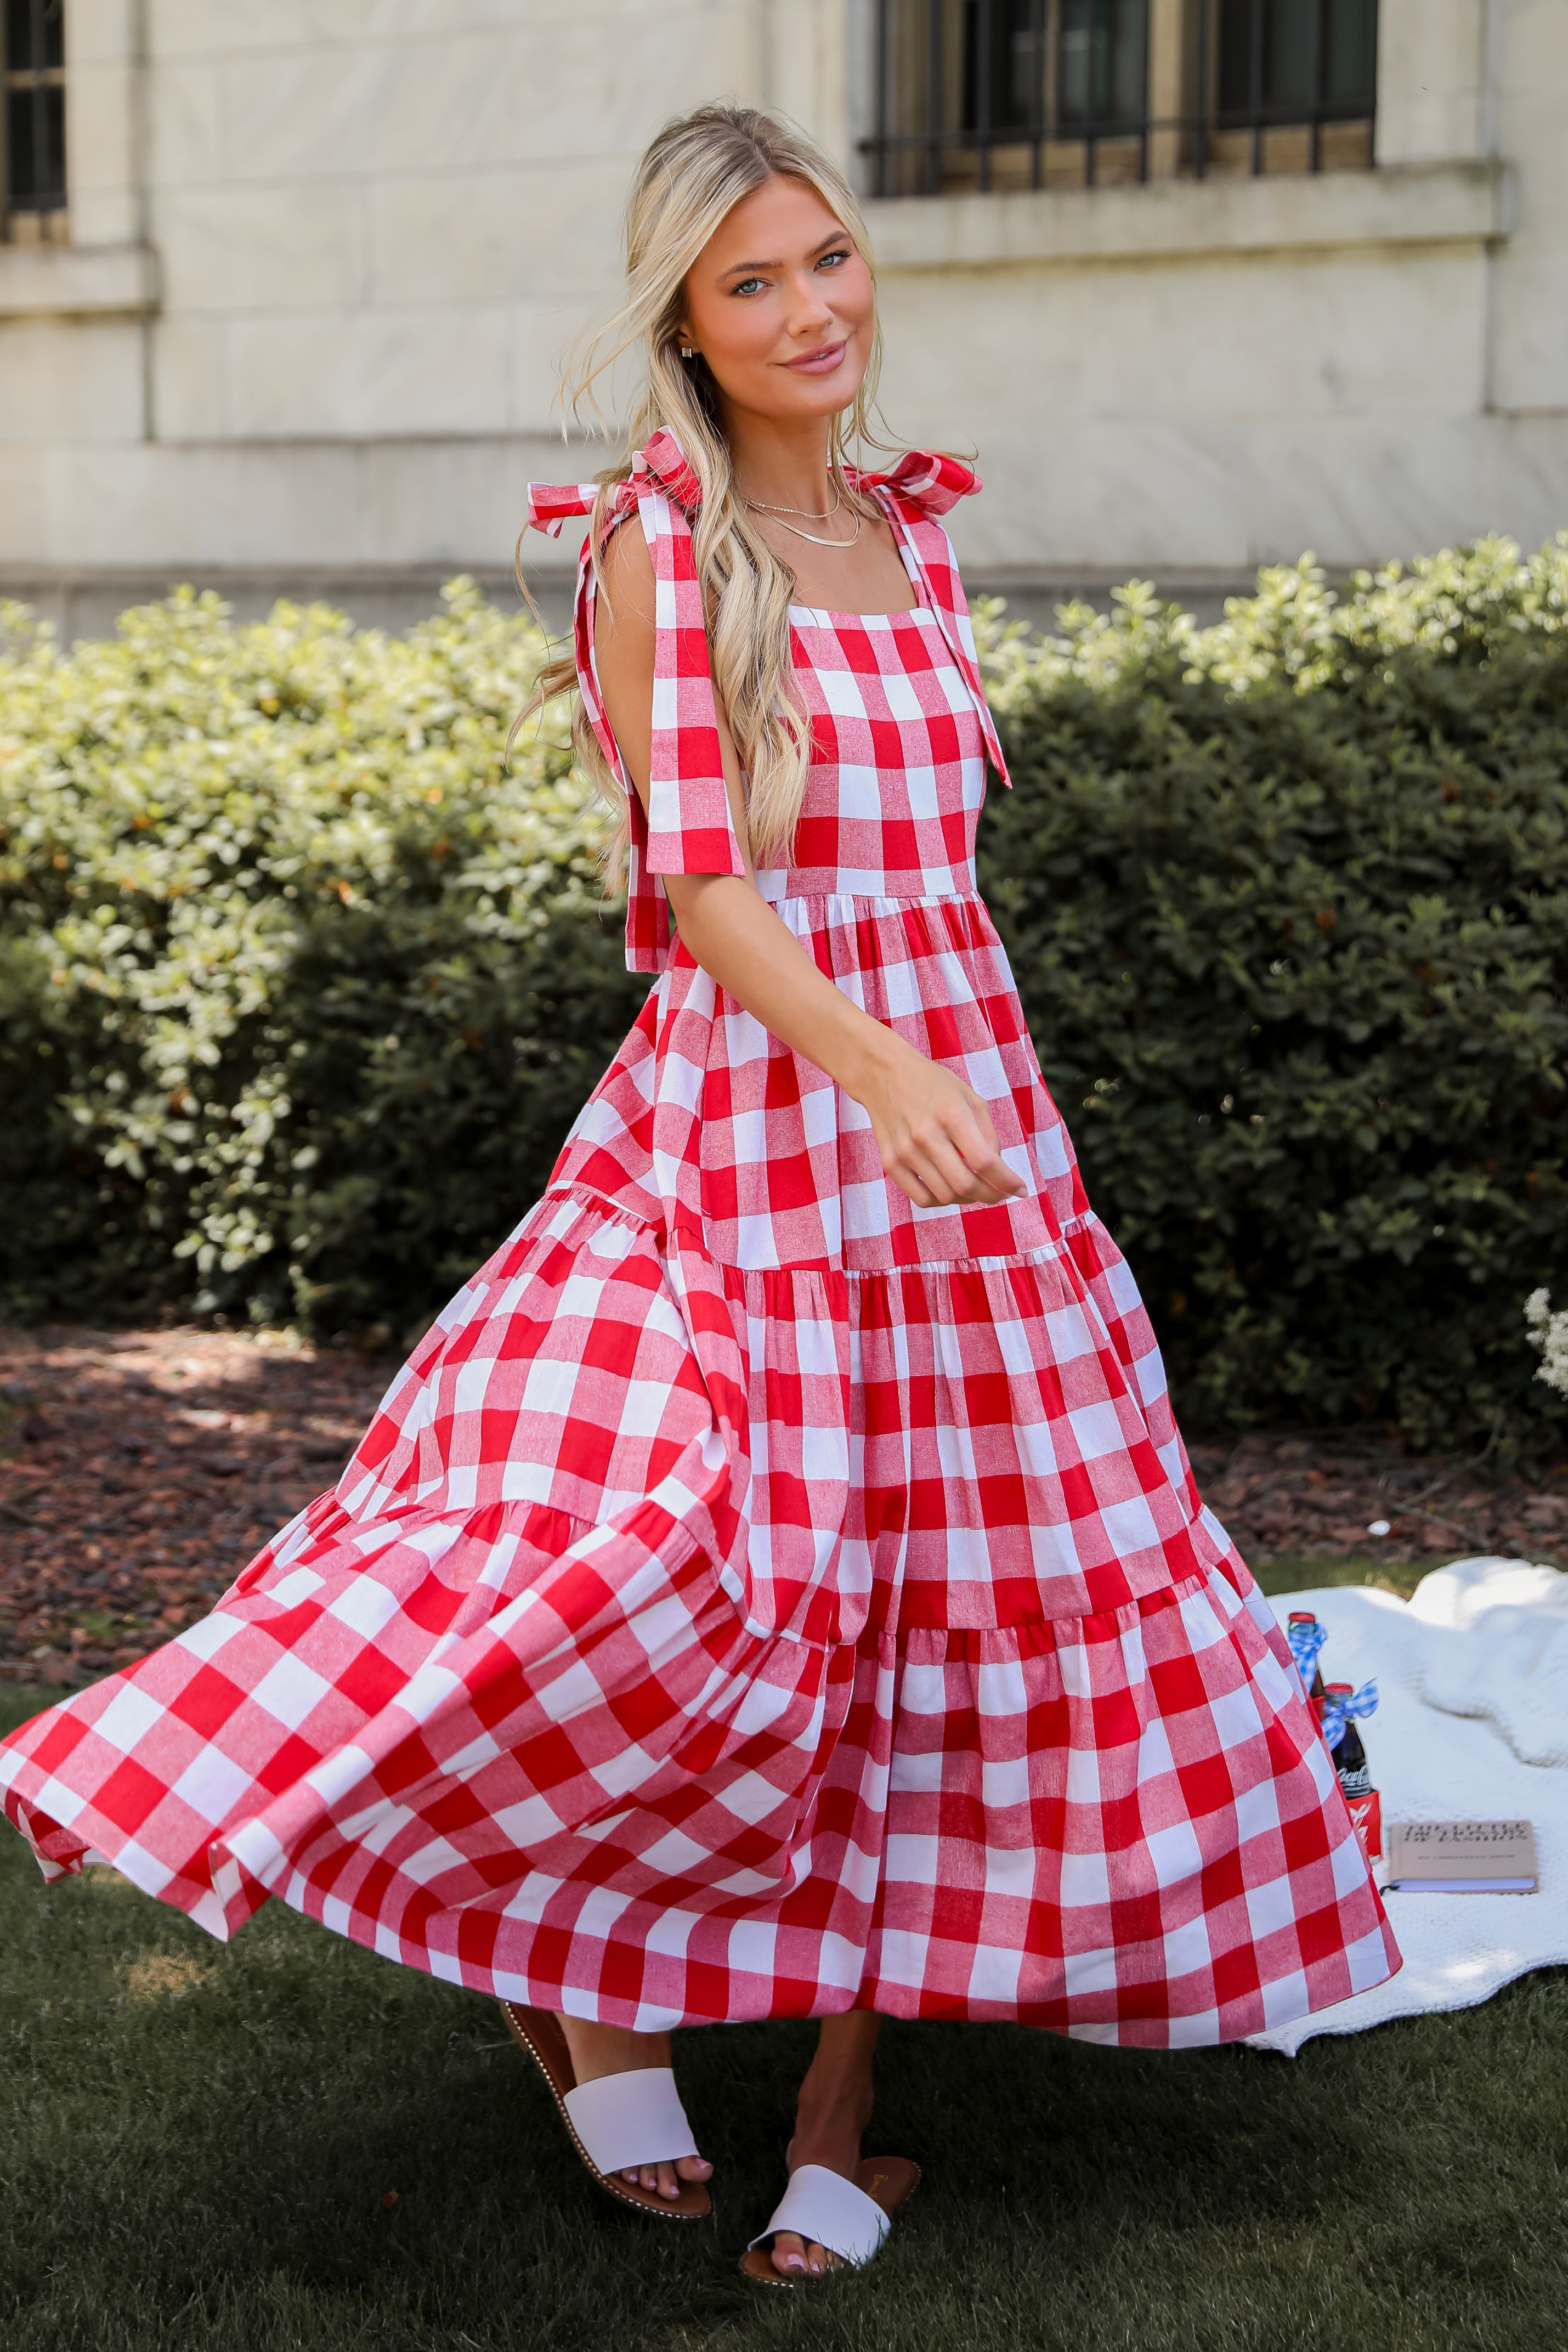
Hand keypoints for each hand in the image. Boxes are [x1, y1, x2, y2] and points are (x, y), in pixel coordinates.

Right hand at [855, 1033, 1027, 1209]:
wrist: (884, 1075)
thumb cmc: (933, 1084)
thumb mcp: (969, 1097)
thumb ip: (988, 1133)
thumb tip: (998, 1169)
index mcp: (952, 1114)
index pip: (985, 1161)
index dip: (1007, 1181)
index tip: (1020, 1189)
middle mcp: (926, 1134)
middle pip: (965, 1184)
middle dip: (991, 1196)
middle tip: (1000, 1194)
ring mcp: (905, 1151)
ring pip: (945, 1196)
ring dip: (968, 1199)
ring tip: (975, 1189)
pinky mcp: (890, 1162)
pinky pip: (921, 1198)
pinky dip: (942, 1201)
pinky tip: (950, 1190)